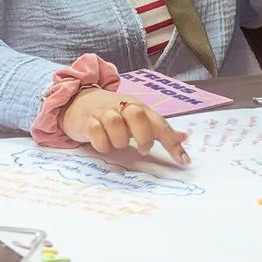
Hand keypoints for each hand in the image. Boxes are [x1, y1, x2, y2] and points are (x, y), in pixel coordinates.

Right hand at [61, 87, 189, 165]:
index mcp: (137, 106)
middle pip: (138, 115)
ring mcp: (103, 113)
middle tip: (142, 150)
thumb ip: (157, 128)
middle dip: (143, 136)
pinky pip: (96, 131)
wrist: (78, 100)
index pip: (159, 123)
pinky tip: (103, 145)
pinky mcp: (86, 121)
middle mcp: (121, 107)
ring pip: (115, 123)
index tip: (183, 161)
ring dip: (119, 140)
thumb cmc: (111, 112)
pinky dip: (102, 143)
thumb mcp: (136, 116)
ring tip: (117, 144)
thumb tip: (184, 136)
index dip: (173, 142)